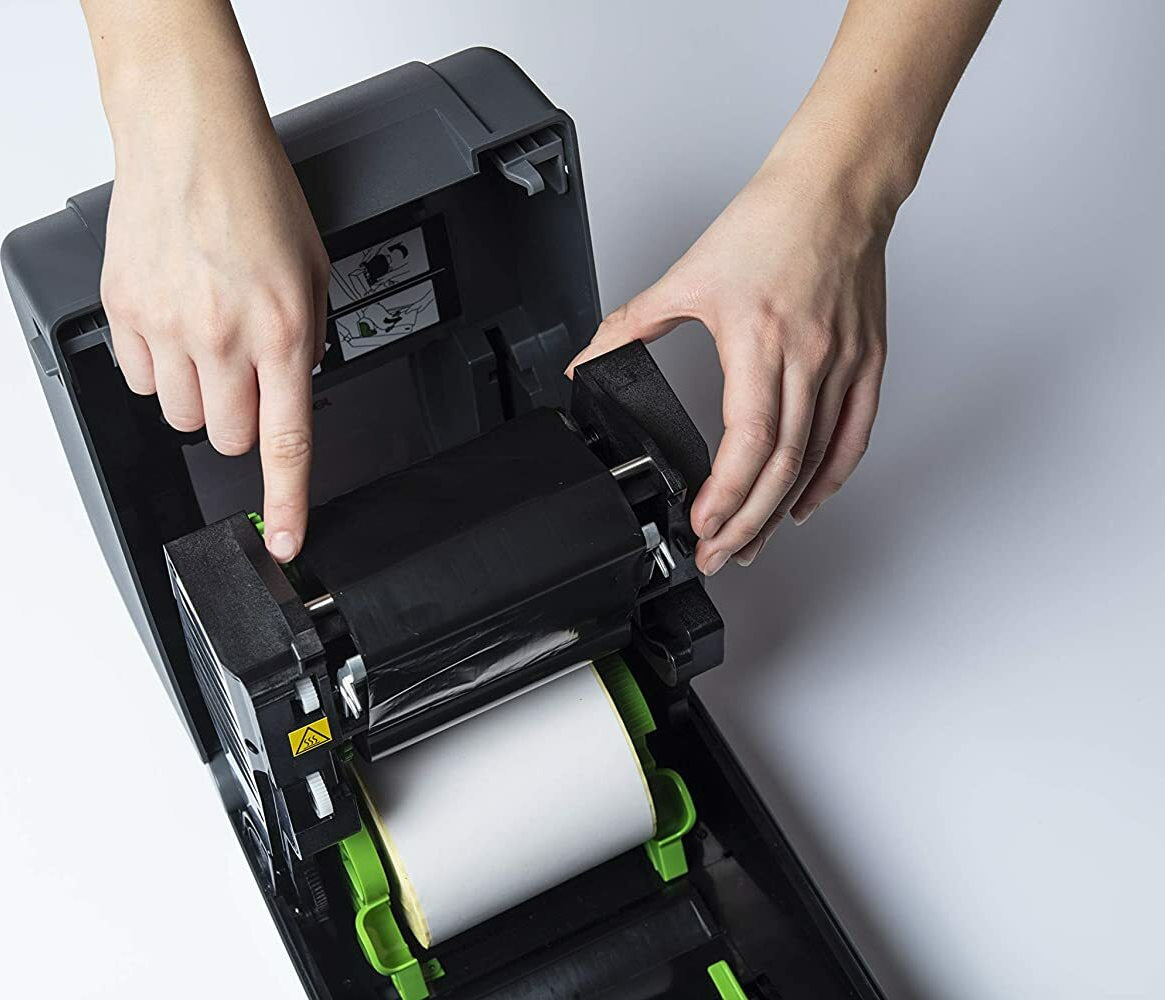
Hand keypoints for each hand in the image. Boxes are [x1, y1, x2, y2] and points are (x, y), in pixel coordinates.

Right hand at [100, 91, 328, 562]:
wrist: (190, 137)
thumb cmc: (258, 195)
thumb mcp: (314, 273)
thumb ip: (308, 341)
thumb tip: (294, 389)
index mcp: (282, 330)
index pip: (287, 441)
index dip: (287, 502)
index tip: (284, 539)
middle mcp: (223, 337)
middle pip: (229, 438)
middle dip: (244, 420)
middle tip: (246, 374)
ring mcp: (167, 328)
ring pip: (182, 417)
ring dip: (201, 396)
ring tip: (208, 341)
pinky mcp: (124, 314)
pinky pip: (138, 381)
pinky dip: (159, 368)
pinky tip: (174, 325)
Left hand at [570, 128, 891, 573]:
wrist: (835, 191)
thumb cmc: (769, 225)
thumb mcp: (687, 276)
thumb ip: (630, 325)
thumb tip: (588, 362)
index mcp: (761, 341)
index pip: (750, 439)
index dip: (728, 493)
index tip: (703, 524)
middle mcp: (808, 359)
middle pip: (783, 466)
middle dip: (748, 522)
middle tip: (721, 554)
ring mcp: (843, 366)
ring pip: (816, 461)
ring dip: (782, 512)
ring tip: (753, 543)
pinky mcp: (866, 364)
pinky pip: (853, 438)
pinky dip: (829, 479)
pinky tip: (804, 505)